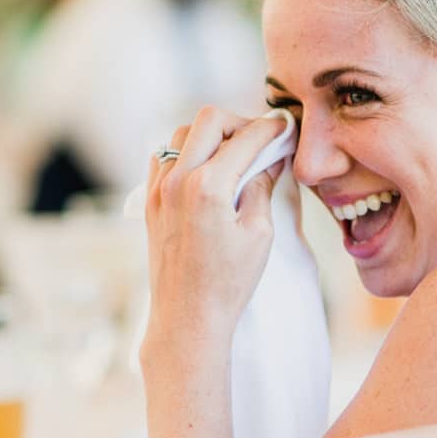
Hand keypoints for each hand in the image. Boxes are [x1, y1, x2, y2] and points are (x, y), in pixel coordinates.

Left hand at [142, 108, 286, 346]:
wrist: (188, 317)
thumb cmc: (228, 282)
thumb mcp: (259, 233)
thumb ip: (261, 187)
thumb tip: (271, 159)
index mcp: (208, 186)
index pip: (246, 138)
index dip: (271, 128)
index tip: (286, 127)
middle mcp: (177, 180)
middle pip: (209, 120)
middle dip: (239, 123)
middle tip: (261, 139)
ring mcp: (158, 189)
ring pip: (182, 134)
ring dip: (211, 135)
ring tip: (235, 155)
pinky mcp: (150, 201)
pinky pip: (165, 157)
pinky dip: (187, 153)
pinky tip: (206, 170)